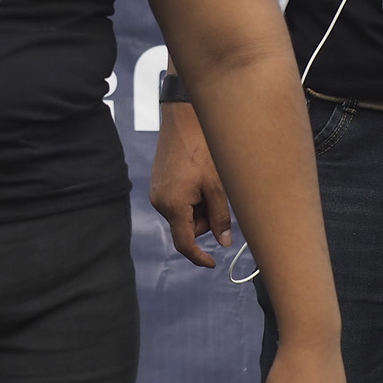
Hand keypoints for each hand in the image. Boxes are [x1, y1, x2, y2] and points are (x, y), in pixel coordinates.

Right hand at [149, 101, 230, 267]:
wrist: (183, 120)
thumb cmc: (202, 150)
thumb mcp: (216, 186)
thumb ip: (220, 217)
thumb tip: (224, 242)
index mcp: (173, 205)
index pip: (185, 243)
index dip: (199, 257)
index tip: (212, 263)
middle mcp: (160, 202)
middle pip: (187, 227)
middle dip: (205, 219)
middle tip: (217, 196)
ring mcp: (157, 192)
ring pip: (183, 214)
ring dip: (199, 206)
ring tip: (207, 180)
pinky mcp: (159, 183)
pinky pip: (177, 201)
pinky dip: (191, 197)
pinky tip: (198, 176)